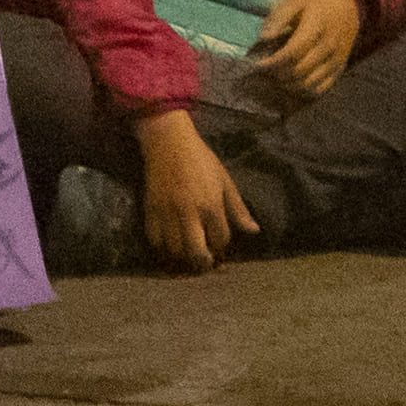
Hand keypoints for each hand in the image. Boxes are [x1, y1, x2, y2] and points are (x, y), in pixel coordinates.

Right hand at [133, 107, 255, 270]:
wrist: (169, 142)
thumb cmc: (201, 159)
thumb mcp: (225, 180)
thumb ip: (238, 209)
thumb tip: (254, 231)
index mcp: (211, 204)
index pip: (220, 239)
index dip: (222, 247)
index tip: (220, 245)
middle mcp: (189, 212)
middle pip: (196, 252)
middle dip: (203, 263)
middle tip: (205, 263)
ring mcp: (168, 213)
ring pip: (174, 250)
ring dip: (183, 257)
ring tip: (188, 255)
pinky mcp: (151, 210)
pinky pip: (155, 240)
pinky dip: (163, 248)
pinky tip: (170, 246)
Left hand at [251, 0, 365, 105]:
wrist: (347, 9)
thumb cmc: (314, 6)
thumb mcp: (294, 2)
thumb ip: (278, 19)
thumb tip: (264, 38)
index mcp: (316, 26)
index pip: (292, 53)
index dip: (273, 63)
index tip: (258, 64)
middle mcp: (328, 46)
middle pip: (298, 71)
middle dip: (277, 75)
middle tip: (267, 72)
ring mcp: (336, 60)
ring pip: (308, 85)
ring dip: (288, 85)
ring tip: (278, 77)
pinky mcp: (340, 70)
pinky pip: (320, 90)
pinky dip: (303, 91)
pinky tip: (293, 82)